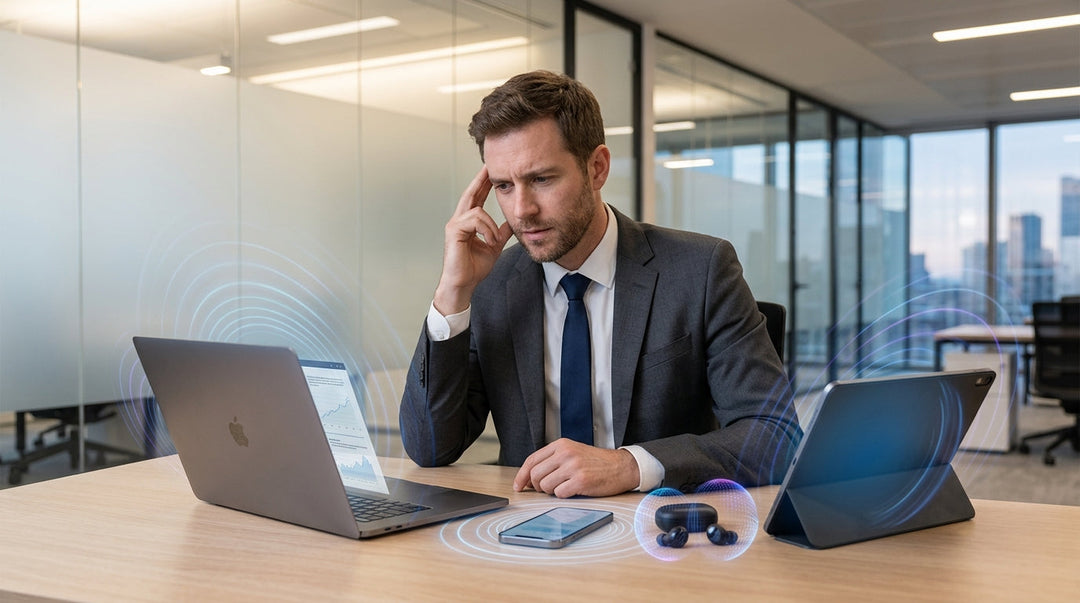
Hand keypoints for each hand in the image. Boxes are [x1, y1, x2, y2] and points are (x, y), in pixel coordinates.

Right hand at [433, 166, 513, 314]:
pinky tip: (489, 242)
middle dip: (481, 180)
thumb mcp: (494, 245)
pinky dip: (486, 230)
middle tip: (490, 166)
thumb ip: (501, 232)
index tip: (492, 172)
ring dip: (491, 225)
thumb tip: (512, 222)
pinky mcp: (454, 232)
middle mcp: (459, 220)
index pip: (476, 197)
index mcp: (468, 222)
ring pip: (477, 209)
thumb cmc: (474, 268)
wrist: (463, 285)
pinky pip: (475, 220)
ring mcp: (455, 225)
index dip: (484, 184)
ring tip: (494, 241)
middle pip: (471, 193)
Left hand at [513, 439, 639, 497]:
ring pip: (545, 486)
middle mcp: (566, 454)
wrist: (621, 467)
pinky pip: (559, 494)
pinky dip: (564, 495)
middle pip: (535, 475)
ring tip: (565, 487)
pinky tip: (574, 490)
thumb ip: (552, 461)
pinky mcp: (581, 481)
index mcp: (561, 445)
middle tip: (546, 489)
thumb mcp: (573, 452)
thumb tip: (529, 478)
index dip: (522, 475)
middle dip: (537, 486)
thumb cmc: (597, 462)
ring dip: (552, 491)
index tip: (518, 486)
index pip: (532, 460)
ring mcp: (573, 467)